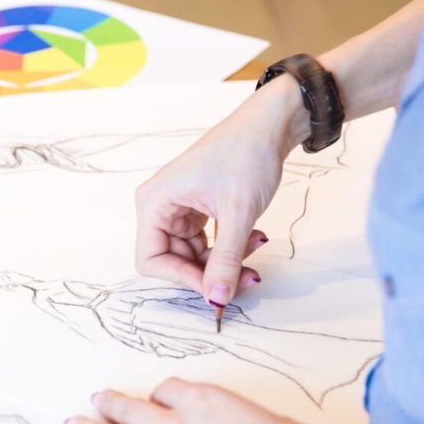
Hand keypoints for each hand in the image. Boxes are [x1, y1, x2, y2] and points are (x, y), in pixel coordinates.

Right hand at [134, 76, 308, 307]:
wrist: (271, 123)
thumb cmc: (246, 154)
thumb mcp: (238, 213)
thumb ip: (225, 260)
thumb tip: (216, 300)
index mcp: (153, 203)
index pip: (152, 259)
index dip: (182, 278)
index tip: (217, 287)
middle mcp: (159, 206)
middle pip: (173, 260)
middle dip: (210, 271)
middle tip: (248, 275)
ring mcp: (177, 207)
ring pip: (193, 254)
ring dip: (225, 259)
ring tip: (258, 246)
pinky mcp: (196, 208)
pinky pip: (206, 242)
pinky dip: (229, 246)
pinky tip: (256, 238)